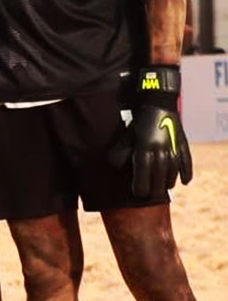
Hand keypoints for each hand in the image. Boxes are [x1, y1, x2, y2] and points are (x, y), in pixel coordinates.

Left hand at [113, 65, 193, 196]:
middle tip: (152, 197)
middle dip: (155, 187)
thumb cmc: (136, 121)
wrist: (157, 103)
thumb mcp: (125, 135)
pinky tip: (185, 182)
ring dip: (169, 180)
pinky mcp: (182, 142)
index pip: (143, 170)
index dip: (141, 184)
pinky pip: (186, 160)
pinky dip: (187, 171)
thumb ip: (120, 151)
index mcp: (144, 146)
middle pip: (159, 173)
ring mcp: (173, 145)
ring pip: (173, 168)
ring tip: (164, 189)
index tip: (138, 195)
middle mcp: (160, 147)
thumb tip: (113, 165)